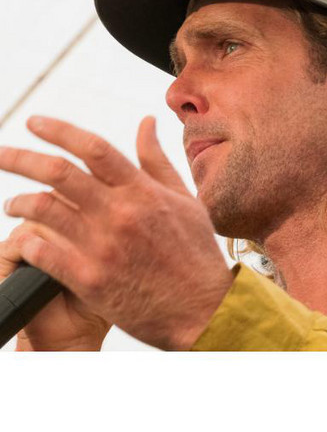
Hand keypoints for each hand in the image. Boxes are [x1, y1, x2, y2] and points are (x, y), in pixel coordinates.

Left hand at [0, 116, 232, 349]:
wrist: (203, 309)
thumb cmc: (195, 254)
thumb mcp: (184, 199)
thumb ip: (157, 161)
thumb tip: (146, 123)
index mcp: (142, 191)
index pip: (93, 148)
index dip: (58, 130)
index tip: (35, 123)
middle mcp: (119, 213)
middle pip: (58, 173)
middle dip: (21, 158)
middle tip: (1, 154)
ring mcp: (103, 247)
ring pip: (44, 210)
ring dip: (19, 202)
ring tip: (11, 204)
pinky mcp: (91, 281)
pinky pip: (45, 253)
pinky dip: (28, 242)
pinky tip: (25, 240)